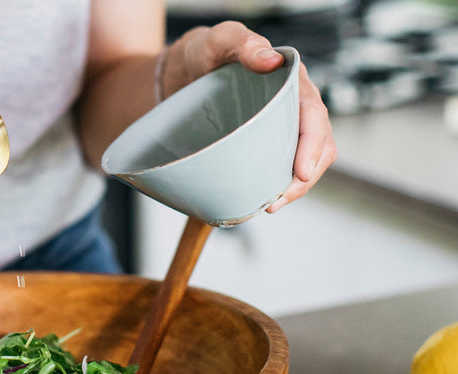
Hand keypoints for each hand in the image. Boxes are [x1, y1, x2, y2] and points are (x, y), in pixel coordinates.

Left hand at [160, 21, 336, 212]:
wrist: (182, 73)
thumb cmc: (204, 52)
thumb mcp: (218, 41)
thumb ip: (242, 43)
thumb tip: (271, 60)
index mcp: (290, 80)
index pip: (314, 115)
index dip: (313, 146)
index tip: (301, 172)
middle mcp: (292, 105)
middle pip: (318, 144)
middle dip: (305, 176)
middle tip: (277, 201)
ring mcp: (280, 126)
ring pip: (303, 160)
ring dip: (293, 186)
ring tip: (270, 205)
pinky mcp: (266, 143)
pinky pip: (281, 166)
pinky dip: (276, 185)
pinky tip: (261, 198)